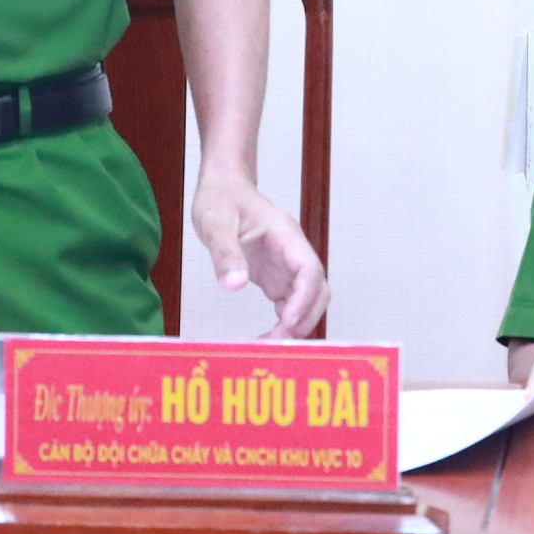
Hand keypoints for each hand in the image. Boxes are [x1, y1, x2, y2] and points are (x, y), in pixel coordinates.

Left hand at [191, 173, 329, 337]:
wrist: (224, 187)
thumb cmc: (221, 198)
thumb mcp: (215, 223)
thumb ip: (225, 254)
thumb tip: (233, 286)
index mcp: (285, 235)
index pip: (309, 270)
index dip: (303, 298)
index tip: (286, 322)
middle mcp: (293, 252)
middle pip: (317, 290)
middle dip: (304, 318)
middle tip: (277, 344)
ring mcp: (287, 265)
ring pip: (308, 299)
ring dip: (297, 323)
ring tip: (271, 346)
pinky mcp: (276, 276)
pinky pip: (291, 302)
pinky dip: (285, 322)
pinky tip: (268, 337)